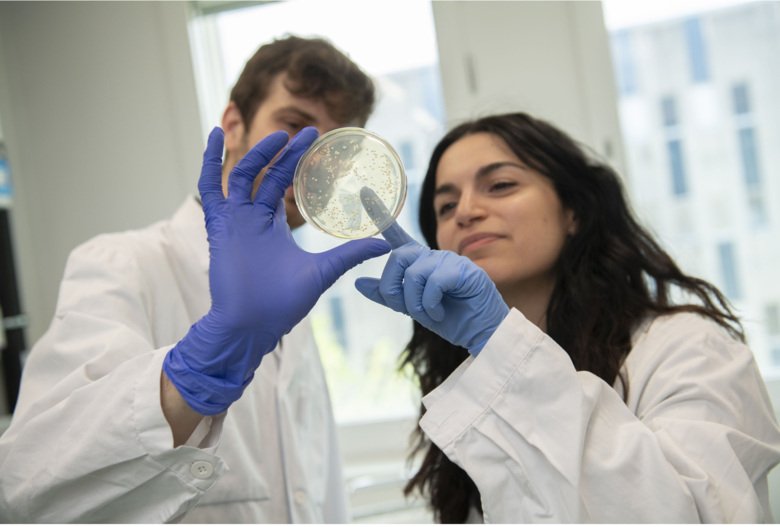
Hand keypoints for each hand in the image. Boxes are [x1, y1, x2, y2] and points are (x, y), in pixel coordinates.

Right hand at [163, 127, 389, 414]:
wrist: (253, 326)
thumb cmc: (282, 304)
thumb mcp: (323, 272)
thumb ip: (349, 254)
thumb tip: (386, 245)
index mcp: (273, 224)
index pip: (283, 181)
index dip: (296, 160)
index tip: (315, 139)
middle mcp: (252, 217)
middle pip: (267, 173)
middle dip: (285, 152)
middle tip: (308, 132)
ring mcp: (234, 220)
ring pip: (241, 175)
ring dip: (257, 153)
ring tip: (279, 136)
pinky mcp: (218, 227)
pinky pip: (208, 188)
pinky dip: (208, 162)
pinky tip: (212, 137)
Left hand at [355, 189, 508, 355]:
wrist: (478, 333)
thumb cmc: (449, 318)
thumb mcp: (411, 307)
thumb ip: (387, 294)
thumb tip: (358, 282)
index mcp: (419, 262)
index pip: (397, 236)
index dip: (381, 215)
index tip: (365, 193)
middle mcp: (432, 256)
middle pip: (398, 258)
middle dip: (394, 287)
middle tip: (407, 308)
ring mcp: (449, 260)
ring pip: (415, 273)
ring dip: (416, 302)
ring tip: (430, 313)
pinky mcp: (464, 270)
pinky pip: (434, 281)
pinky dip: (431, 303)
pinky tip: (440, 312)